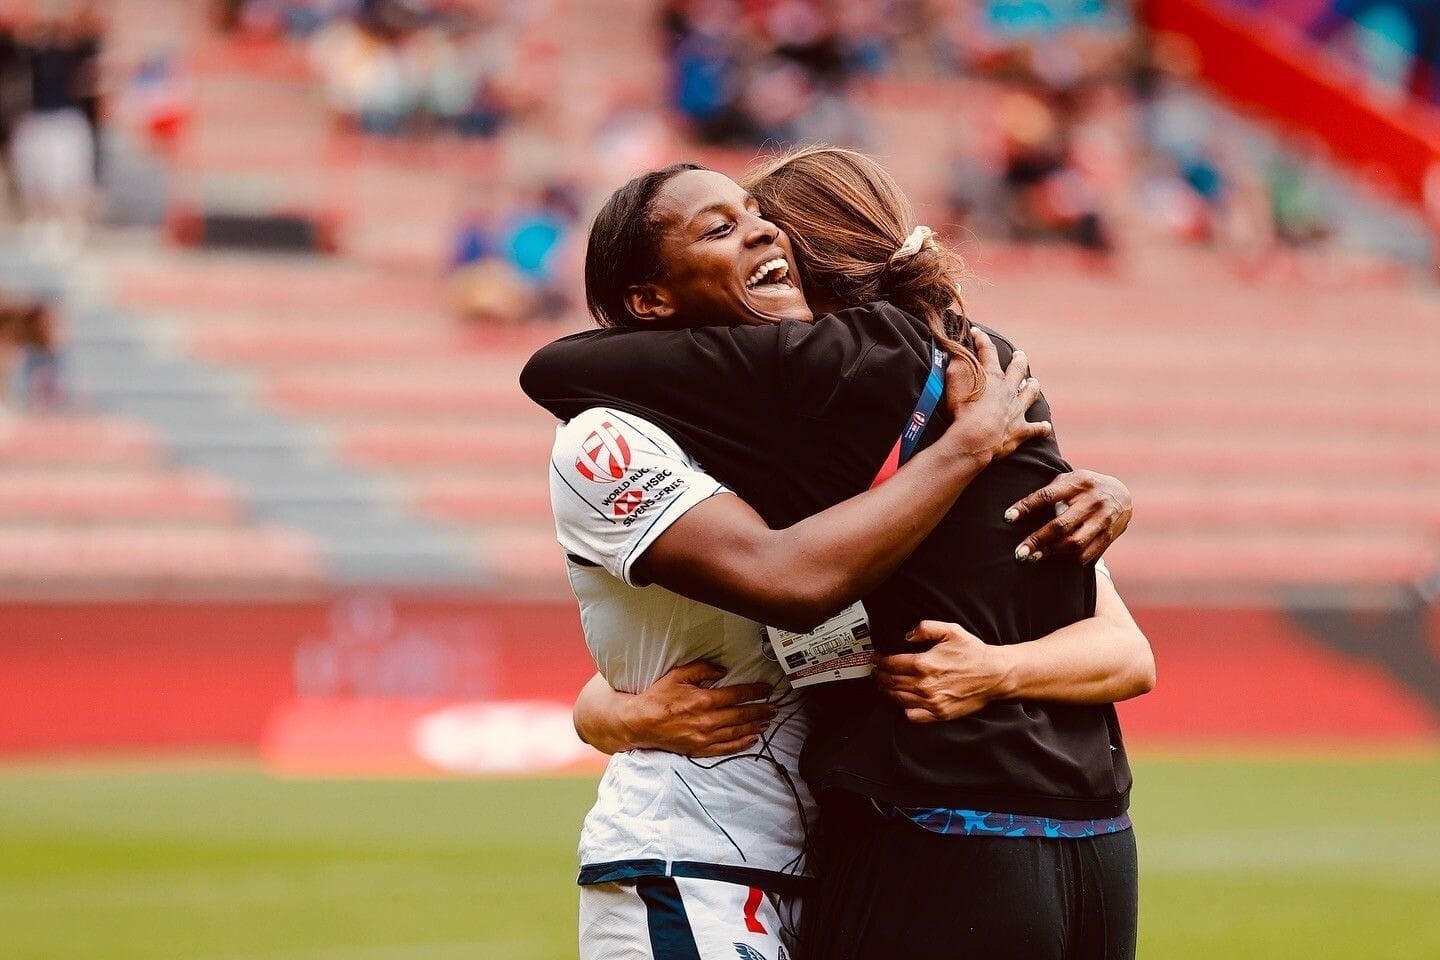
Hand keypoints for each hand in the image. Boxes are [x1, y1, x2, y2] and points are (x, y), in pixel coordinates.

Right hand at [622, 661, 776, 756]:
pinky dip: (742, 743)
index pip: (738, 694)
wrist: (640, 723)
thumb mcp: (677, 674)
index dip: (755, 691)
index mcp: (704, 700)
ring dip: (756, 725)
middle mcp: (708, 720)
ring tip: (768, 720)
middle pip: (742, 714)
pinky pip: (727, 748)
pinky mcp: (700, 749)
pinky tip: (753, 738)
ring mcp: (705, 737)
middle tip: (775, 706)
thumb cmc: (658, 697)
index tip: (767, 689)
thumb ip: (702, 669)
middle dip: (762, 709)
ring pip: (738, 731)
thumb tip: (722, 671)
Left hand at [873, 620, 1012, 722]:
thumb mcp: (950, 631)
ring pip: (897, 698)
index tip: (875, 658)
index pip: (890, 664)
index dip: (878, 660)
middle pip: (891, 681)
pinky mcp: (939, 714)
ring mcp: (931, 701)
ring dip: (886, 691)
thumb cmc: (974, 653)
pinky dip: (902, 709)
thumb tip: (908, 635)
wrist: (995, 674)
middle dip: (879, 675)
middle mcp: (924, 685)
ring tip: (884, 684)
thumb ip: (925, 628)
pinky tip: (901, 701)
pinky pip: (912, 715)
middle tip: (876, 670)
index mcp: (924, 664)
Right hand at [940, 328, 1049, 462]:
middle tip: (1020, 355)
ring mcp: (1017, 410)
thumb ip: (956, 363)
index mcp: (992, 376)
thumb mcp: (953, 381)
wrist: (976, 438)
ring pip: (1031, 393)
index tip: (976, 332)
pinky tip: (1046, 427)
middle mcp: (1009, 390)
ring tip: (1034, 382)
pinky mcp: (1021, 430)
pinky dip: (1041, 428)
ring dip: (1033, 386)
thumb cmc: (962, 410)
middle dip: (1019, 360)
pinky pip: (1036, 429)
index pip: (988, 351)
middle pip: (1018, 369)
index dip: (981, 339)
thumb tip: (954, 349)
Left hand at [1005, 470, 1131, 563]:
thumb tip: (1020, 509)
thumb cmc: (1084, 486)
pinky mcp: (1109, 535)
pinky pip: (1087, 553)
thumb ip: (1051, 491)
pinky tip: (1055, 558)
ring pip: (1074, 542)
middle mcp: (1093, 501)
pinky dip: (1069, 558)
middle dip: (1038, 540)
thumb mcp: (1070, 479)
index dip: (1026, 506)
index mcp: (1079, 482)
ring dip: (1051, 552)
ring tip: (1033, 557)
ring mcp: (1103, 519)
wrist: (1122, 494)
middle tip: (1019, 552)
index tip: (1008, 517)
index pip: (1048, 495)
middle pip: (1061, 525)